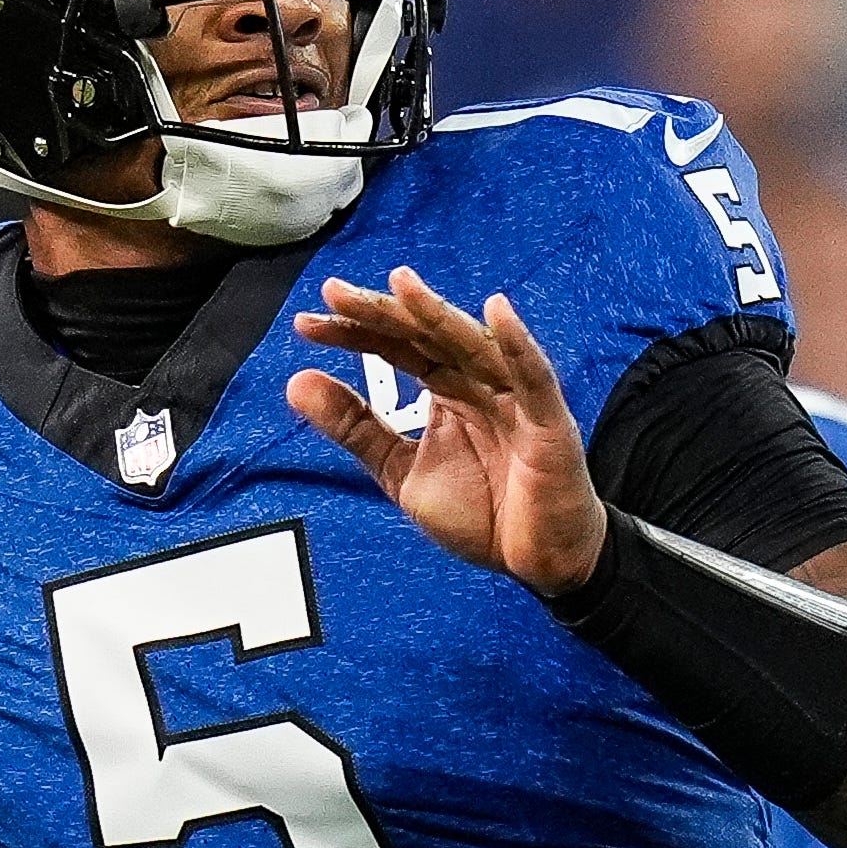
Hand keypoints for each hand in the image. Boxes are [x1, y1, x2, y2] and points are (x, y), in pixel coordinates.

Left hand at [287, 268, 609, 594]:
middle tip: (334, 293)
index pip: (395, 348)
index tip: (308, 325)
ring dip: (437, 314)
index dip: (353, 332)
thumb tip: (298, 384)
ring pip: (472, 345)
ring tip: (400, 285)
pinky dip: (517, 344)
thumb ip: (355, 428)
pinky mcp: (549, 422)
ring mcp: (514, 398)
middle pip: (426, 336)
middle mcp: (477, 384)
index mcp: (445, 392)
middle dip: (381, 313)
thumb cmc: (486, 514)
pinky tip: (496, 313)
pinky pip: (532, 377)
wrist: (538, 561)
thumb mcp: (401, 471)